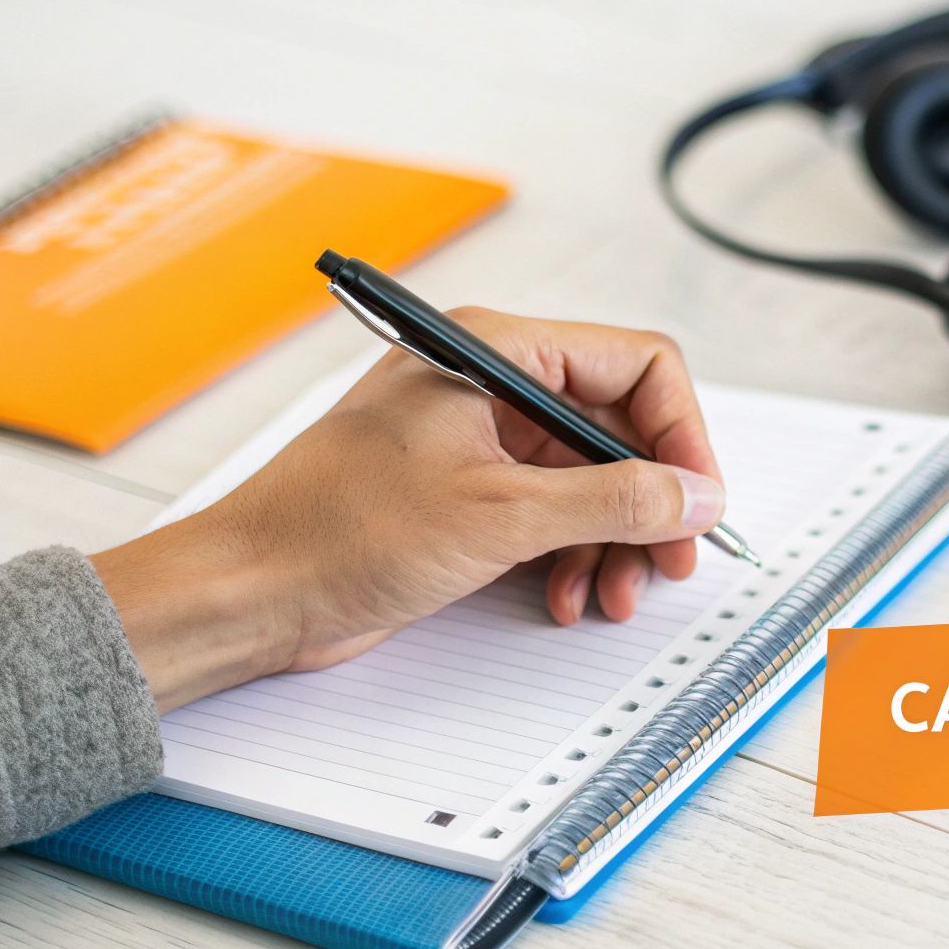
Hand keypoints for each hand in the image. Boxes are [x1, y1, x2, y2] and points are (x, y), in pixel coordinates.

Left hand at [92, 308, 725, 711]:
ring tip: (613, 594)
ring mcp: (482, 441)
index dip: (681, 434)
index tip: (698, 499)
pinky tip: (567, 595)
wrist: (250, 591)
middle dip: (650, 502)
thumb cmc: (337, 530)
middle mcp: (494, 386)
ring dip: (615, 540)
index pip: (636, 366)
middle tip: (671, 562)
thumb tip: (695, 494)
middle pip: (620, 430)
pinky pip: (554, 513)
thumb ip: (613, 500)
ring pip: (592, 479)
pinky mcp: (469, 493)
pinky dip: (573, 555)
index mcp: (496, 353)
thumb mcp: (500, 515)